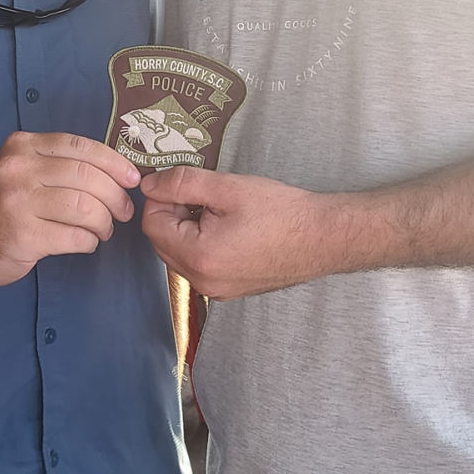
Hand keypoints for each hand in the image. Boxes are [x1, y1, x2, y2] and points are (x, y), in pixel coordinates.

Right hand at [0, 132, 139, 285]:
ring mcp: (18, 202)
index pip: (80, 147)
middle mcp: (18, 169)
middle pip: (87, 177)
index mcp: (22, 146)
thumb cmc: (2, 205)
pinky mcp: (23, 235)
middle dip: (115, 196)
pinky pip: (74, 236)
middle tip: (123, 211)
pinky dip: (89, 241)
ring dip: (104, 222)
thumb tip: (118, 171)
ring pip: (85, 207)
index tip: (132, 178)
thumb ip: (58, 163)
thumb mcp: (23, 170)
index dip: (114, 162)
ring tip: (104, 229)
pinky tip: (85, 242)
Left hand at [140, 166, 329, 298]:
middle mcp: (203, 281)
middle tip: (204, 195)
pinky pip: (200, 265)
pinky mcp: (229, 290)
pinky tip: (229, 228)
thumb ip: (182, 183)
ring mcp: (216, 290)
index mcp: (198, 256)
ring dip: (188, 229)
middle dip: (174, 214)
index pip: (152, 224)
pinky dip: (203, 244)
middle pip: (163, 242)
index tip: (183, 184)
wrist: (323, 238)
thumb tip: (149, 185)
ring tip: (220, 211)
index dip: (162, 198)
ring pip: (180, 254)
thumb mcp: (228, 188)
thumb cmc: (281, 212)